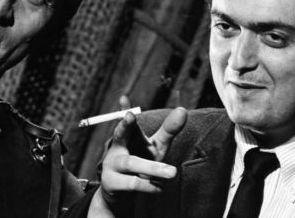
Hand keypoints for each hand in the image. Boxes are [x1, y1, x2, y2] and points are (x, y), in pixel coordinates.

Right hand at [88, 97, 187, 216]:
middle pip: (120, 135)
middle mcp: (117, 147)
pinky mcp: (111, 183)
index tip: (125, 100)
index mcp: (127, 136)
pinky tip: (161, 188)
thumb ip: (168, 130)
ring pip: (132, 164)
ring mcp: (112, 165)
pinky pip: (132, 184)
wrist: (119, 194)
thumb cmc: (141, 163)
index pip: (126, 121)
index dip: (125, 111)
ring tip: (173, 172)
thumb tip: (183, 109)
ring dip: (153, 168)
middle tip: (129, 116)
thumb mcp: (155, 146)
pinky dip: (149, 186)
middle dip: (124, 125)